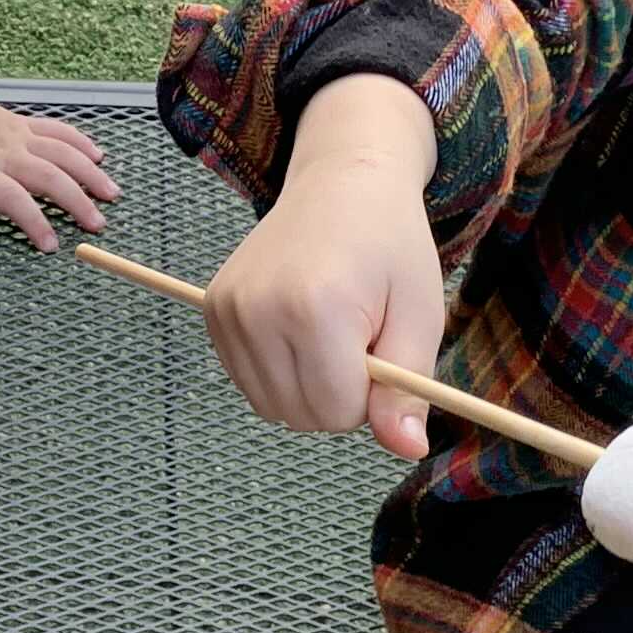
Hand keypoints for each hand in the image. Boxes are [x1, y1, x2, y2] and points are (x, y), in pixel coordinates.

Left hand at [0, 92, 117, 249]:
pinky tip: (98, 155)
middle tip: (98, 225)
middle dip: (78, 202)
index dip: (35, 223)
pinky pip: (58, 130)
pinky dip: (81, 142)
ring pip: (64, 153)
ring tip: (111, 193)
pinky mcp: (24, 125)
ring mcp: (19, 137)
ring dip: (90, 173)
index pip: (16, 201)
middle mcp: (8, 154)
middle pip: (52, 177)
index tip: (51, 245)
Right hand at [203, 81, 446, 458]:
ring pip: (274, 407)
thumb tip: (407, 451)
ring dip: (310, 387)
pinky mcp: (214, 310)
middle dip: (341, 393)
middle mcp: (259, 309)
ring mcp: (228, 309)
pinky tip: (300, 330)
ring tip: (331, 332)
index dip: (372, 392)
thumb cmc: (390, 246)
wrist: (342, 181)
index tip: (381, 344)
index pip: (340, 412)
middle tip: (359, 334)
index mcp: (315, 308)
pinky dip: (281, 373)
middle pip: (303, 415)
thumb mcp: (418, 314)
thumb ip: (409, 389)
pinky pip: (250, 384)